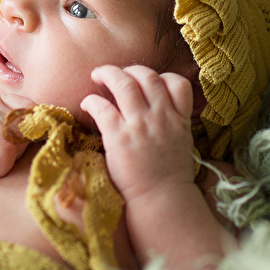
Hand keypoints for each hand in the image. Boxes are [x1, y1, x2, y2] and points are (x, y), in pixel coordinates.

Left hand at [80, 65, 194, 201]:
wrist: (162, 199)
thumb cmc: (169, 177)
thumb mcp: (182, 144)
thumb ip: (173, 124)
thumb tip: (157, 111)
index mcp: (179, 119)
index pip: (178, 83)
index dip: (162, 77)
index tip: (148, 82)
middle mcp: (161, 117)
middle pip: (147, 76)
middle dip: (130, 69)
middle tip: (116, 74)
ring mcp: (140, 125)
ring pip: (124, 83)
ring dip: (108, 73)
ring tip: (98, 75)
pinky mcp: (118, 137)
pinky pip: (102, 107)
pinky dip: (92, 100)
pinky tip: (87, 103)